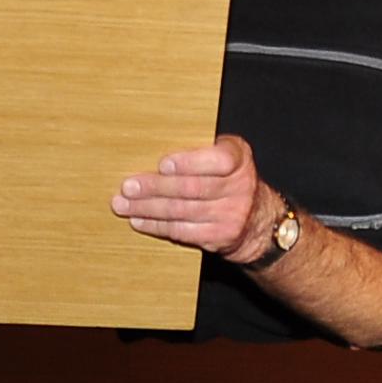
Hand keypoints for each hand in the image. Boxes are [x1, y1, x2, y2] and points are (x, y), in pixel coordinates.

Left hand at [111, 136, 280, 265]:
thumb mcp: (228, 156)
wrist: (258, 219)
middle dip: (155, 188)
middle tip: (128, 187)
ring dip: (148, 208)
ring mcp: (231, 215)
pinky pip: (182, 232)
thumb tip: (151, 145)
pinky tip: (139, 220)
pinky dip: (156, 226)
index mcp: (239, 159)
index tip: (163, 164)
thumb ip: (202, 149)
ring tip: (124, 204)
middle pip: (192, 189)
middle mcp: (240, 187)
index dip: (189, 163)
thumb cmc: (229, 178)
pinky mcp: (220, 237)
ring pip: (182, 212)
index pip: (219, 160)